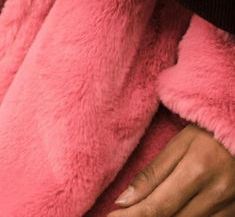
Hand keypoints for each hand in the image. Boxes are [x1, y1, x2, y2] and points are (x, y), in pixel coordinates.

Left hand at [110, 124, 234, 216]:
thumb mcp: (178, 145)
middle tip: (121, 216)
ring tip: (142, 213)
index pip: (157, 205)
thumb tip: (124, 200)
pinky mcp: (234, 213)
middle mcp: (214, 194)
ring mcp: (228, 206)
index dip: (131, 216)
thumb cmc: (208, 136)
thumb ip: (152, 174)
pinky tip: (168, 214)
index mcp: (196, 171)